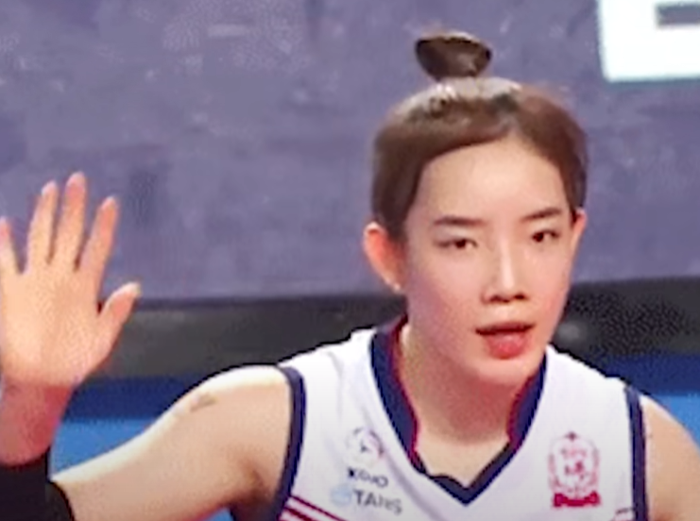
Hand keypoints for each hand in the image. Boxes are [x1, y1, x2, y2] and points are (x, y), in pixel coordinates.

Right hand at [0, 173, 139, 389]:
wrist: (42, 381)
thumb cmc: (76, 362)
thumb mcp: (102, 339)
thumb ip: (115, 312)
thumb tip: (134, 285)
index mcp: (86, 287)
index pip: (97, 248)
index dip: (104, 226)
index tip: (111, 202)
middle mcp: (62, 277)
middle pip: (68, 234)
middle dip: (74, 208)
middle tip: (79, 179)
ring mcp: (35, 282)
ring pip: (40, 239)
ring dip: (45, 215)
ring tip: (51, 189)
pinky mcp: (10, 292)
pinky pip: (4, 262)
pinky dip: (3, 243)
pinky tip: (5, 223)